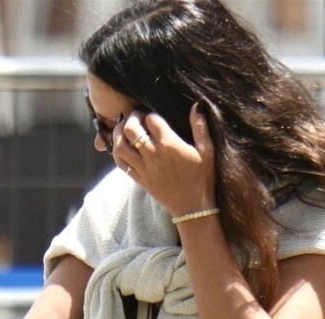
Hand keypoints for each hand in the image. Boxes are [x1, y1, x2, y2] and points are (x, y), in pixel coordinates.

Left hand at [113, 106, 217, 221]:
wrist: (192, 206)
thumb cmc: (202, 177)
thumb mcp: (207, 150)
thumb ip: (201, 127)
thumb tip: (197, 106)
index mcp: (170, 144)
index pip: (152, 120)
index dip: (150, 113)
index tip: (152, 115)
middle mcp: (153, 154)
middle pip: (131, 130)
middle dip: (130, 118)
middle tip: (134, 116)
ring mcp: (143, 167)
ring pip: (121, 146)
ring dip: (118, 134)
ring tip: (122, 128)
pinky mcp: (138, 179)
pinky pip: (121, 163)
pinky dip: (116, 152)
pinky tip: (120, 146)